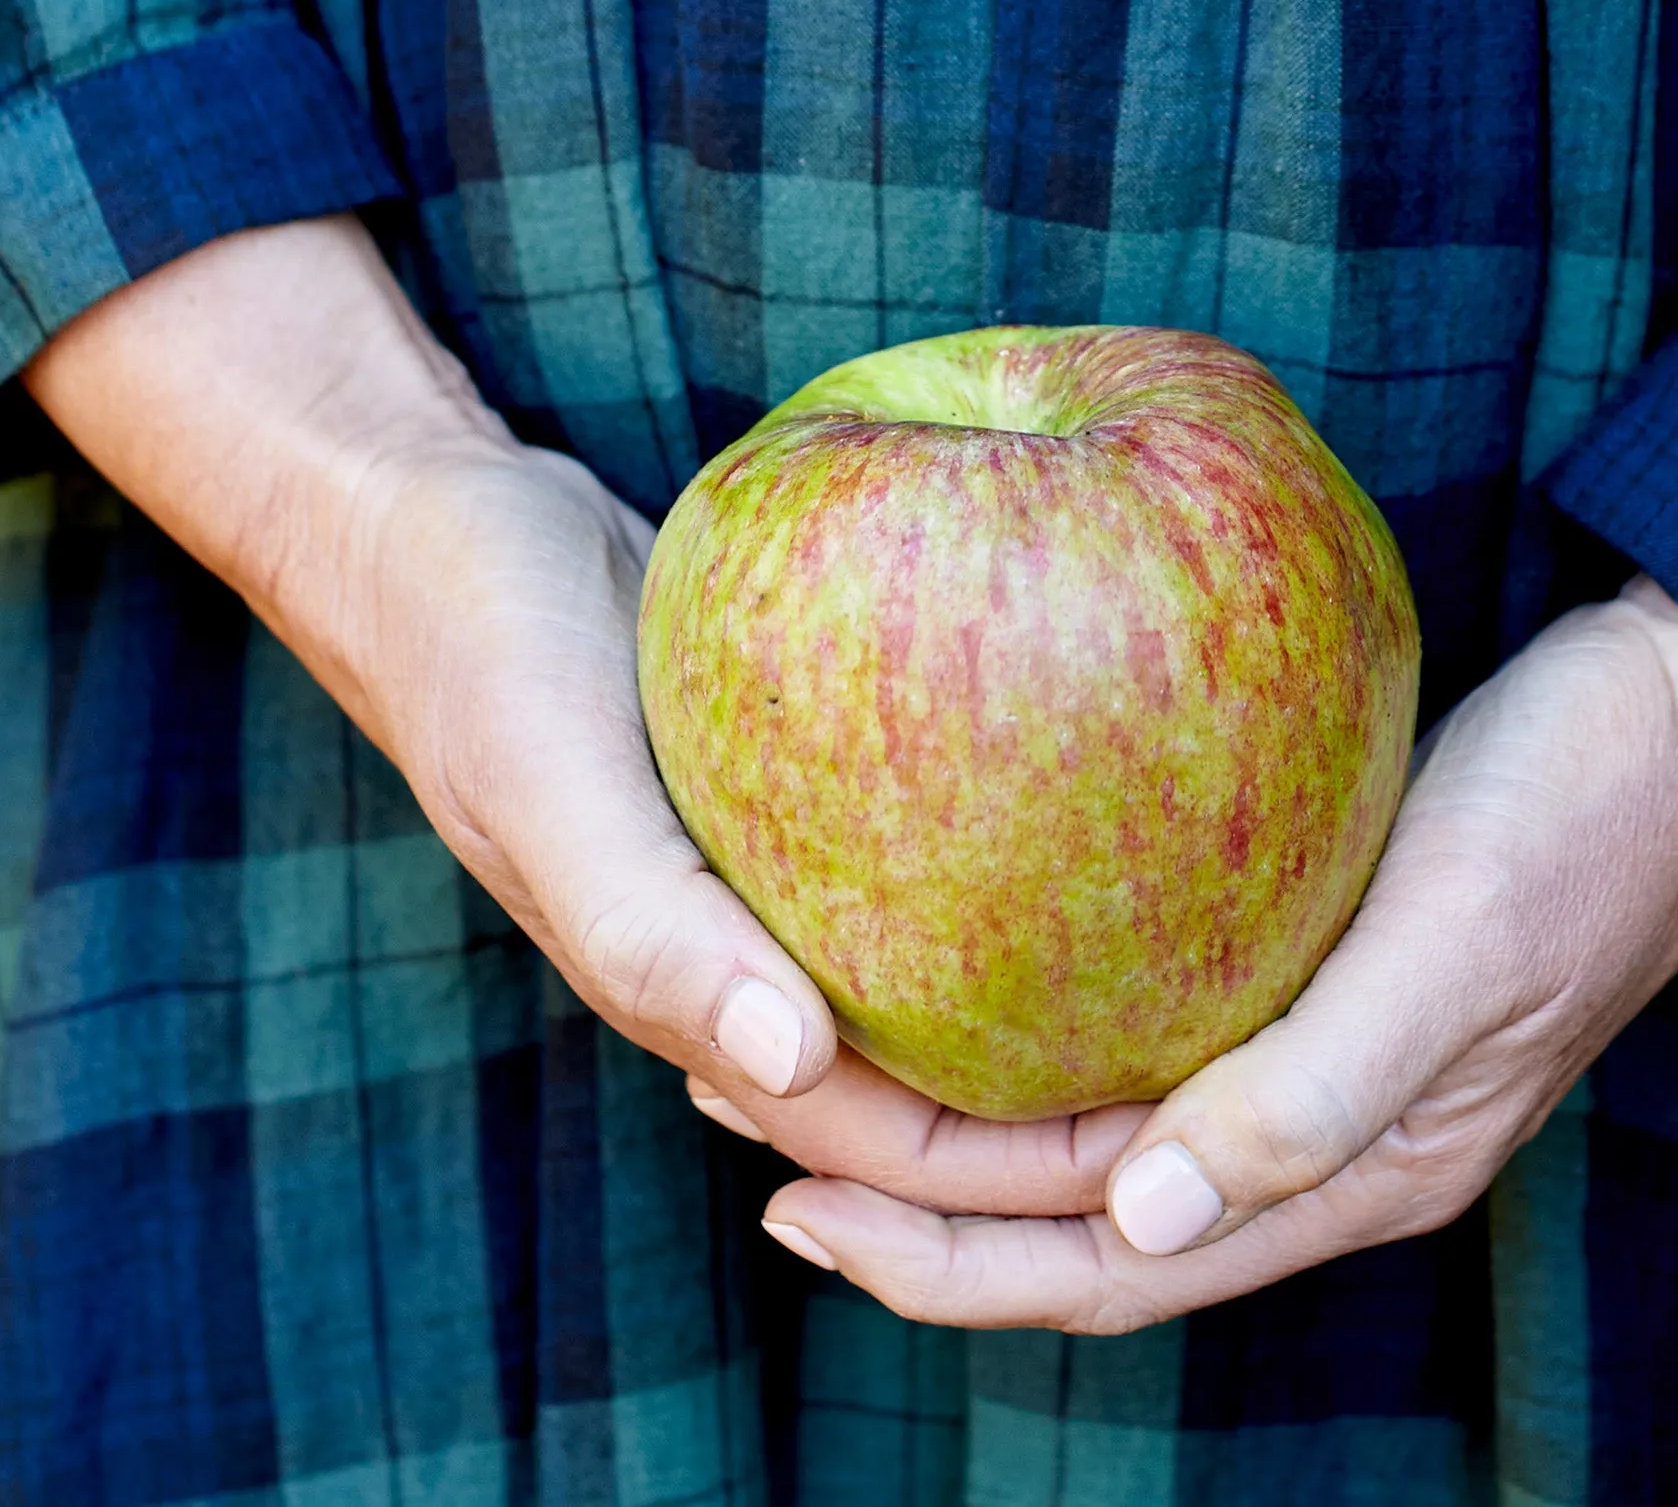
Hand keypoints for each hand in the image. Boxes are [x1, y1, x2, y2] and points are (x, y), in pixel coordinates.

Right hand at [20, 219, 1161, 1218]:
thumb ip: (655, 935)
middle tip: (1248, 1046)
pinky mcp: (801, 775)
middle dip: (1082, 1097)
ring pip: (947, 968)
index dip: (1033, 1162)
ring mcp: (777, 872)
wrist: (429, 514)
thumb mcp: (552, 781)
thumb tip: (795, 1068)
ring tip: (1220, 948)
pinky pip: (932, 832)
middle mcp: (750, 959)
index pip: (898, 1140)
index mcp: (695, 1002)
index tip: (1185, 1134)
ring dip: (1066, 981)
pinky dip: (1019, 834)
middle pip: (946, 1083)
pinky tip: (1130, 785)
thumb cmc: (480, 648)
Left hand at [757, 578, 1677, 1327]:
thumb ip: (1313, 1095)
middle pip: (1066, 1211)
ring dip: (946, 1104)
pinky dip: (1032, 1007)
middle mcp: (1310, 1134)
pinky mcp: (1311, 945)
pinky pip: (1139, 1012)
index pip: (1097, 1263)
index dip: (937, 1251)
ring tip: (800, 1030)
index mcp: (1349, 1171)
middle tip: (734, 1095)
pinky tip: (956, 940)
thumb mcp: (1459, 948)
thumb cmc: (1588, 818)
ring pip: (1089, 1116)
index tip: (781, 1192)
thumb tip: (1143, 1222)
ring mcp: (1310, 1042)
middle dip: (898, 1186)